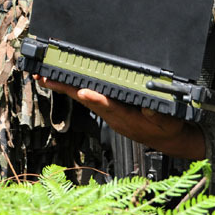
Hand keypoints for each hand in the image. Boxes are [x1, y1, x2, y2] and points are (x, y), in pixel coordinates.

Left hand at [35, 76, 205, 159]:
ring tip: (45, 76)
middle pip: (86, 100)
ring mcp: (108, 113)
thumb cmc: (166, 129)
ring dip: (64, 87)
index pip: (109, 106)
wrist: (165, 138)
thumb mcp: (169, 122)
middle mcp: (112, 115)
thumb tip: (147, 106)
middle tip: (45, 77)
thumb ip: (158, 114)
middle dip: (65, 88)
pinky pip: (88, 98)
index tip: (83, 92)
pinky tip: (62, 82)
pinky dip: (74, 88)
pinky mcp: (108, 110)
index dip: (96, 99)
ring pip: (83, 98)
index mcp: (127, 117)